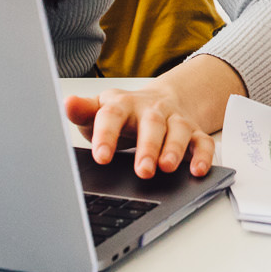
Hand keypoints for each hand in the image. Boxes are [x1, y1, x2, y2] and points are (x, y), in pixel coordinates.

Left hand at [65, 84, 215, 179]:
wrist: (159, 101)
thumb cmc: (123, 113)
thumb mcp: (99, 111)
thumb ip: (83, 111)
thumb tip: (67, 103)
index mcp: (122, 104)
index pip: (112, 116)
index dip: (107, 135)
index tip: (101, 156)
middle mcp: (151, 110)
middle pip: (151, 124)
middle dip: (148, 147)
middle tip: (143, 170)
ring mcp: (174, 119)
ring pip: (178, 131)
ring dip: (175, 149)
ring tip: (167, 167)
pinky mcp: (193, 132)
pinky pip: (202, 142)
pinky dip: (203, 156)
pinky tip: (197, 170)